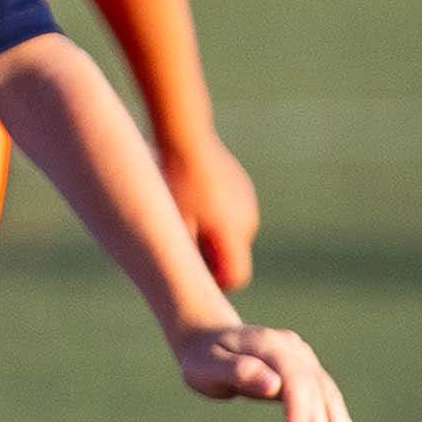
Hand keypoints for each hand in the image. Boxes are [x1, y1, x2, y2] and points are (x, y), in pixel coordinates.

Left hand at [159, 137, 260, 292]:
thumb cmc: (173, 183)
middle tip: (175, 244)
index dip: (214, 284)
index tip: (189, 276)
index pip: (236, 278)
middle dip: (208, 259)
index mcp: (233, 234)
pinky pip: (230, 215)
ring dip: (210, 237)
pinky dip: (213, 217)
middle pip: (231, 258)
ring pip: (230, 236)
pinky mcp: (243, 189)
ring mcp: (248, 203)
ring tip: (180, 217)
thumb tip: (185, 285)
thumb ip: (184, 257)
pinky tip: (189, 200)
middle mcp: (248, 221)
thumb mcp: (173, 226)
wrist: (185, 136)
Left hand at [173, 321, 356, 421]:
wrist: (209, 340)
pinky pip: (326, 398)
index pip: (293, 378)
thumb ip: (237, 371)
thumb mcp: (207, 366)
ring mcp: (303, 358)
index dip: (298, 411)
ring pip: (327, 395)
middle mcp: (292, 349)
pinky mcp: (308, 372)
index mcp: (268, 344)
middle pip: (314, 389)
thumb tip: (274, 386)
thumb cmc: (203, 358)